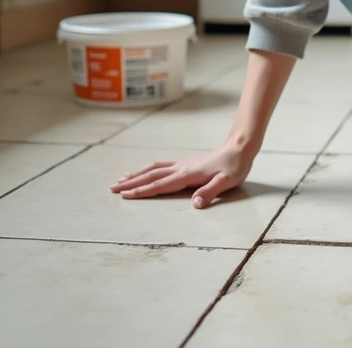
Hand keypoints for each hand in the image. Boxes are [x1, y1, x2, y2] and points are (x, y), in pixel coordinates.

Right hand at [109, 144, 253, 207]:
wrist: (239, 147)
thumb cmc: (235, 166)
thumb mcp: (227, 182)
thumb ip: (210, 192)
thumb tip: (195, 204)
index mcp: (188, 174)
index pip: (160, 185)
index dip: (142, 191)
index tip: (125, 195)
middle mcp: (181, 167)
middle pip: (151, 175)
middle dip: (131, 182)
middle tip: (112, 188)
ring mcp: (182, 164)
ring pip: (153, 168)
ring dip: (136, 174)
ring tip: (120, 179)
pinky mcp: (185, 162)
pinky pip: (161, 165)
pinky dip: (147, 169)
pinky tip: (144, 172)